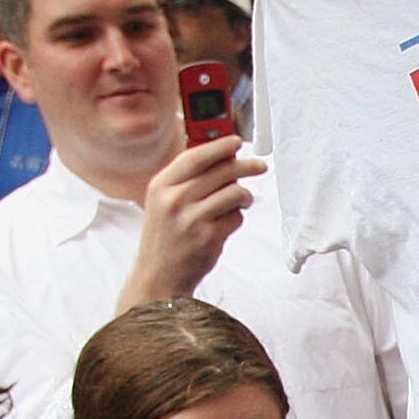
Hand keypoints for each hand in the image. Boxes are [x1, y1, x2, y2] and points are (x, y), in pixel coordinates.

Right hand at [121, 136, 265, 308]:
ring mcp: (191, 218)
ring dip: (244, 196)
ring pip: (234, 192)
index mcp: (160, 186)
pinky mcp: (208, 237)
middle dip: (246, 166)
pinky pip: (236, 217)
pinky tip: (226, 224)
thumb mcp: (162, 203)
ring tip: (241, 202)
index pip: (195, 156)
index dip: (219, 146)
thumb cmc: (165, 239)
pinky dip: (237, 218)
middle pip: (221, 171)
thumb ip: (186, 180)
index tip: (237, 141)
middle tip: (260, 166)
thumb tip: (222, 158)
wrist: (159, 277)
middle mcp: (174, 199)